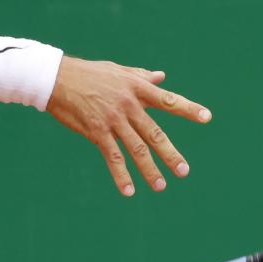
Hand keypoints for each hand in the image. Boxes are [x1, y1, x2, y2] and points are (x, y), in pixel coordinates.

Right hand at [47, 58, 211, 197]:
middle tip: (183, 171)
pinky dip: (121, 175)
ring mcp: (112, 119)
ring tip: (161, 186)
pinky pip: (112, 157)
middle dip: (170, 153)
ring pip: (136, 148)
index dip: (188, 108)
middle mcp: (128, 105)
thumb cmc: (88, 73)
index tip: (207, 118)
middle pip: (154, 133)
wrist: (55, 78)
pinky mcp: (96, 131)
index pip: (167, 100)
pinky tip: (129, 190)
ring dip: (149, 169)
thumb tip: (161, 76)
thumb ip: (140, 76)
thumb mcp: (117, 71)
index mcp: (136, 88)